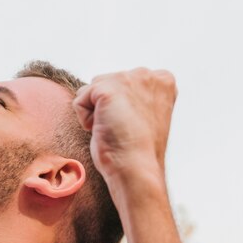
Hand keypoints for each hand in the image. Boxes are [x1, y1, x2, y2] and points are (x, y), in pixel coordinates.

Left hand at [73, 68, 176, 186]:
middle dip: (107, 108)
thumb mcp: (145, 115)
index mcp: (162, 80)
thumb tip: (113, 96)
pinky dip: (85, 120)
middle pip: (105, 82)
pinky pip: (80, 100)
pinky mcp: (107, 89)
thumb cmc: (139, 151)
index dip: (121, 107)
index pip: (123, 82)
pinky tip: (103, 129)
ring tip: (114, 129)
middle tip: (123, 129)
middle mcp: (148, 74)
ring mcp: (128, 78)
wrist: (136, 168)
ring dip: (95, 113)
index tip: (134, 125)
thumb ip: (134, 97)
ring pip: (90, 90)